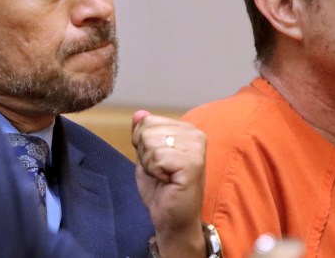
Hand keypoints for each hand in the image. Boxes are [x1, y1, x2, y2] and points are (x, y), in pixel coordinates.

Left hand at [132, 110, 206, 256]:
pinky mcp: (193, 163)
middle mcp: (195, 134)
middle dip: (145, 154)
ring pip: (151, 143)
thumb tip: (138, 114)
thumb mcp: (147, 157)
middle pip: (147, 130)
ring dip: (151, 164)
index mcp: (186, 129)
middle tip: (161, 172)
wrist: (173, 220)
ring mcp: (196, 147)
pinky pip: (157, 157)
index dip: (142, 144)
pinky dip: (155, 172)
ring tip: (164, 177)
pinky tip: (168, 181)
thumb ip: (143, 134)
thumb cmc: (162, 190)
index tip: (157, 162)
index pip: (147, 120)